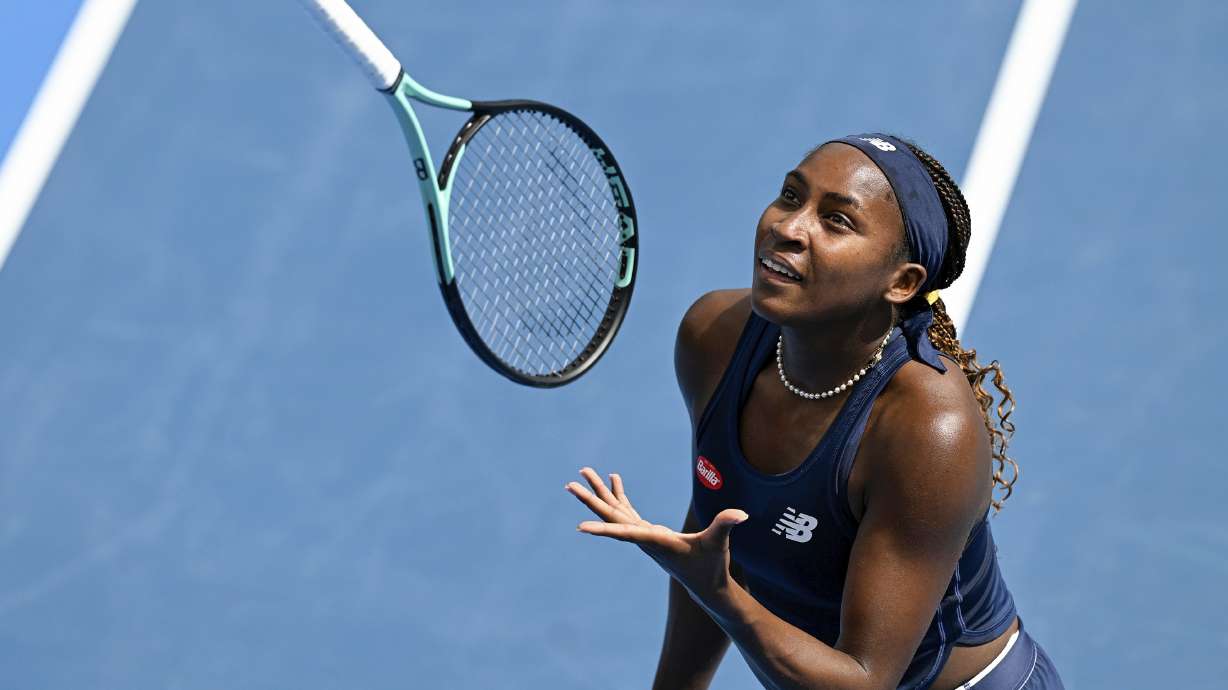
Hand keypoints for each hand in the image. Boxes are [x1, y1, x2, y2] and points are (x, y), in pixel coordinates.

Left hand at [564, 466, 749, 603]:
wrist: (707, 586)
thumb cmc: (711, 567)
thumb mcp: (719, 544)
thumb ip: (725, 526)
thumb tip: (740, 514)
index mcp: (655, 541)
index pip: (624, 532)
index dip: (602, 529)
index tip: (579, 527)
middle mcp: (643, 538)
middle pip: (611, 517)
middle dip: (591, 500)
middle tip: (570, 485)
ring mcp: (644, 535)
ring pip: (615, 511)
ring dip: (600, 492)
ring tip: (583, 473)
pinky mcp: (649, 532)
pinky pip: (627, 510)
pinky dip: (619, 495)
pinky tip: (613, 479)